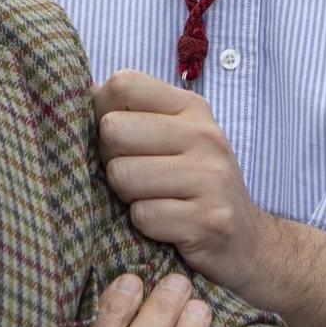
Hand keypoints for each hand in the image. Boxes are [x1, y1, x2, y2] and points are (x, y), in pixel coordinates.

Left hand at [94, 70, 267, 291]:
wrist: (246, 243)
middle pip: (113, 130)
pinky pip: (142, 215)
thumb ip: (132, 113)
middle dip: (111, 159)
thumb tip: (78, 92)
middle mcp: (205, 135)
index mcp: (191, 107)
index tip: (118, 138)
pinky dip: (144, 226)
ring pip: (121, 175)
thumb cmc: (193, 185)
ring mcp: (210, 177)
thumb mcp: (173, 138)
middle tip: (135, 177)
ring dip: (126, 196)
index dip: (102, 111)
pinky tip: (166, 224)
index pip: (122, 83)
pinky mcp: (208, 220)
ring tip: (152, 200)